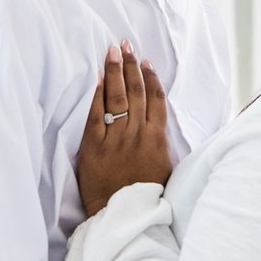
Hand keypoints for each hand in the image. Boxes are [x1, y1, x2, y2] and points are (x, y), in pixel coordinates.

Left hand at [76, 41, 171, 214]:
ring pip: (118, 98)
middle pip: (136, 92)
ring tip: (112, 51)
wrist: (122, 217)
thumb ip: (162, 145)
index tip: (146, 62)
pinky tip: (100, 80)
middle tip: (126, 44)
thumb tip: (158, 126)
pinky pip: (97, 115)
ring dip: (116, 71)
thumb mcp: (166, 169)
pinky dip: (99, 96)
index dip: (151, 78)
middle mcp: (138, 134)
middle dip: (131, 65)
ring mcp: (116, 139)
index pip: (156, 100)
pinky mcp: (95, 147)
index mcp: (158, 139)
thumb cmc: (146, 197)